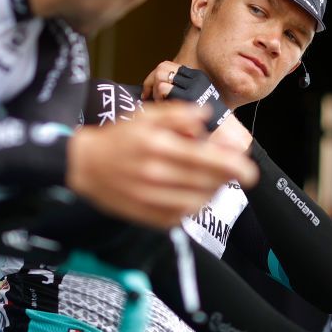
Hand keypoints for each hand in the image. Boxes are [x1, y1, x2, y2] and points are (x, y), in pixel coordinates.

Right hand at [66, 102, 257, 228]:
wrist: (84, 166)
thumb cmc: (118, 139)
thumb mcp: (146, 116)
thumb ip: (178, 115)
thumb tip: (206, 115)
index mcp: (156, 146)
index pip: (204, 159)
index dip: (231, 166)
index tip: (248, 169)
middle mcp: (153, 174)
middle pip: (204, 182)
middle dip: (227, 178)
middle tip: (239, 173)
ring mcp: (150, 198)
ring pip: (196, 201)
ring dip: (212, 192)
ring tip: (214, 180)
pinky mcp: (147, 216)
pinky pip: (181, 216)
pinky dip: (194, 206)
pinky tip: (194, 194)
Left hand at [142, 62, 231, 130]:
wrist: (224, 130)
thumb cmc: (207, 121)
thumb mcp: (195, 98)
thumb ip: (180, 90)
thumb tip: (155, 87)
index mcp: (196, 76)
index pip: (166, 66)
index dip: (152, 78)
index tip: (148, 92)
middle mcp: (194, 78)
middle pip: (161, 68)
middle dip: (150, 82)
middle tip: (149, 97)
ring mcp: (192, 86)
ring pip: (160, 77)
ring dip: (154, 92)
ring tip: (161, 105)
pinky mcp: (188, 96)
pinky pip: (163, 89)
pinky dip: (158, 98)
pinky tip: (164, 109)